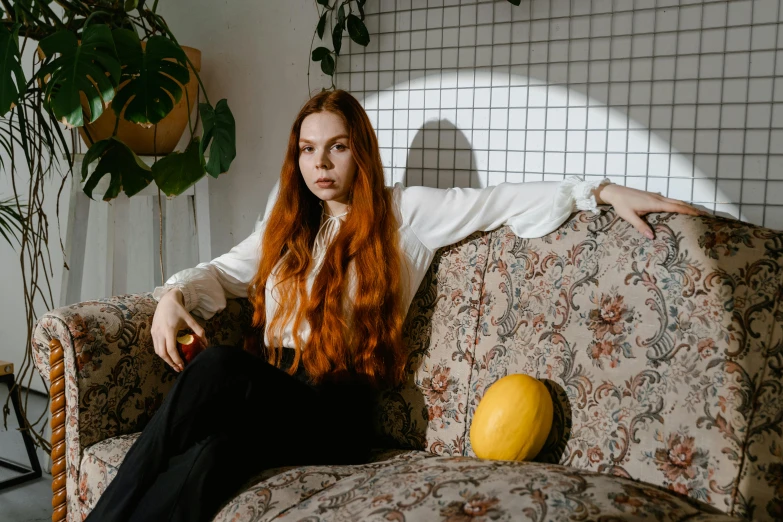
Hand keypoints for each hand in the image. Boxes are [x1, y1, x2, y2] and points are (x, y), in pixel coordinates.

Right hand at [151, 289, 206, 371]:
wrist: (166, 300)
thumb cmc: (179, 310)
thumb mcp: (190, 319)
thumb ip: (199, 331)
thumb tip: (206, 343)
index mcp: (169, 329)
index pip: (171, 349)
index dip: (176, 359)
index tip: (183, 365)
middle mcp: (160, 332)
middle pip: (162, 353)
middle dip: (170, 363)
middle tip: (179, 368)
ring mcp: (154, 332)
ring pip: (157, 351)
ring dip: (165, 359)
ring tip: (174, 364)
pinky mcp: (152, 332)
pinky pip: (156, 346)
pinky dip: (162, 353)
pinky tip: (169, 355)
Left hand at [594, 183, 708, 239]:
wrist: (615, 192)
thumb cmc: (621, 204)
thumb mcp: (629, 217)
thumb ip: (640, 226)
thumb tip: (652, 237)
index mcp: (655, 203)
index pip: (677, 207)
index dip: (690, 211)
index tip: (702, 215)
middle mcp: (658, 198)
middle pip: (680, 203)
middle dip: (693, 208)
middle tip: (706, 215)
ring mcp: (656, 196)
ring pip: (676, 201)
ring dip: (687, 206)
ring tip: (698, 213)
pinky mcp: (653, 197)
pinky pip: (670, 201)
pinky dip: (679, 204)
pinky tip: (681, 209)